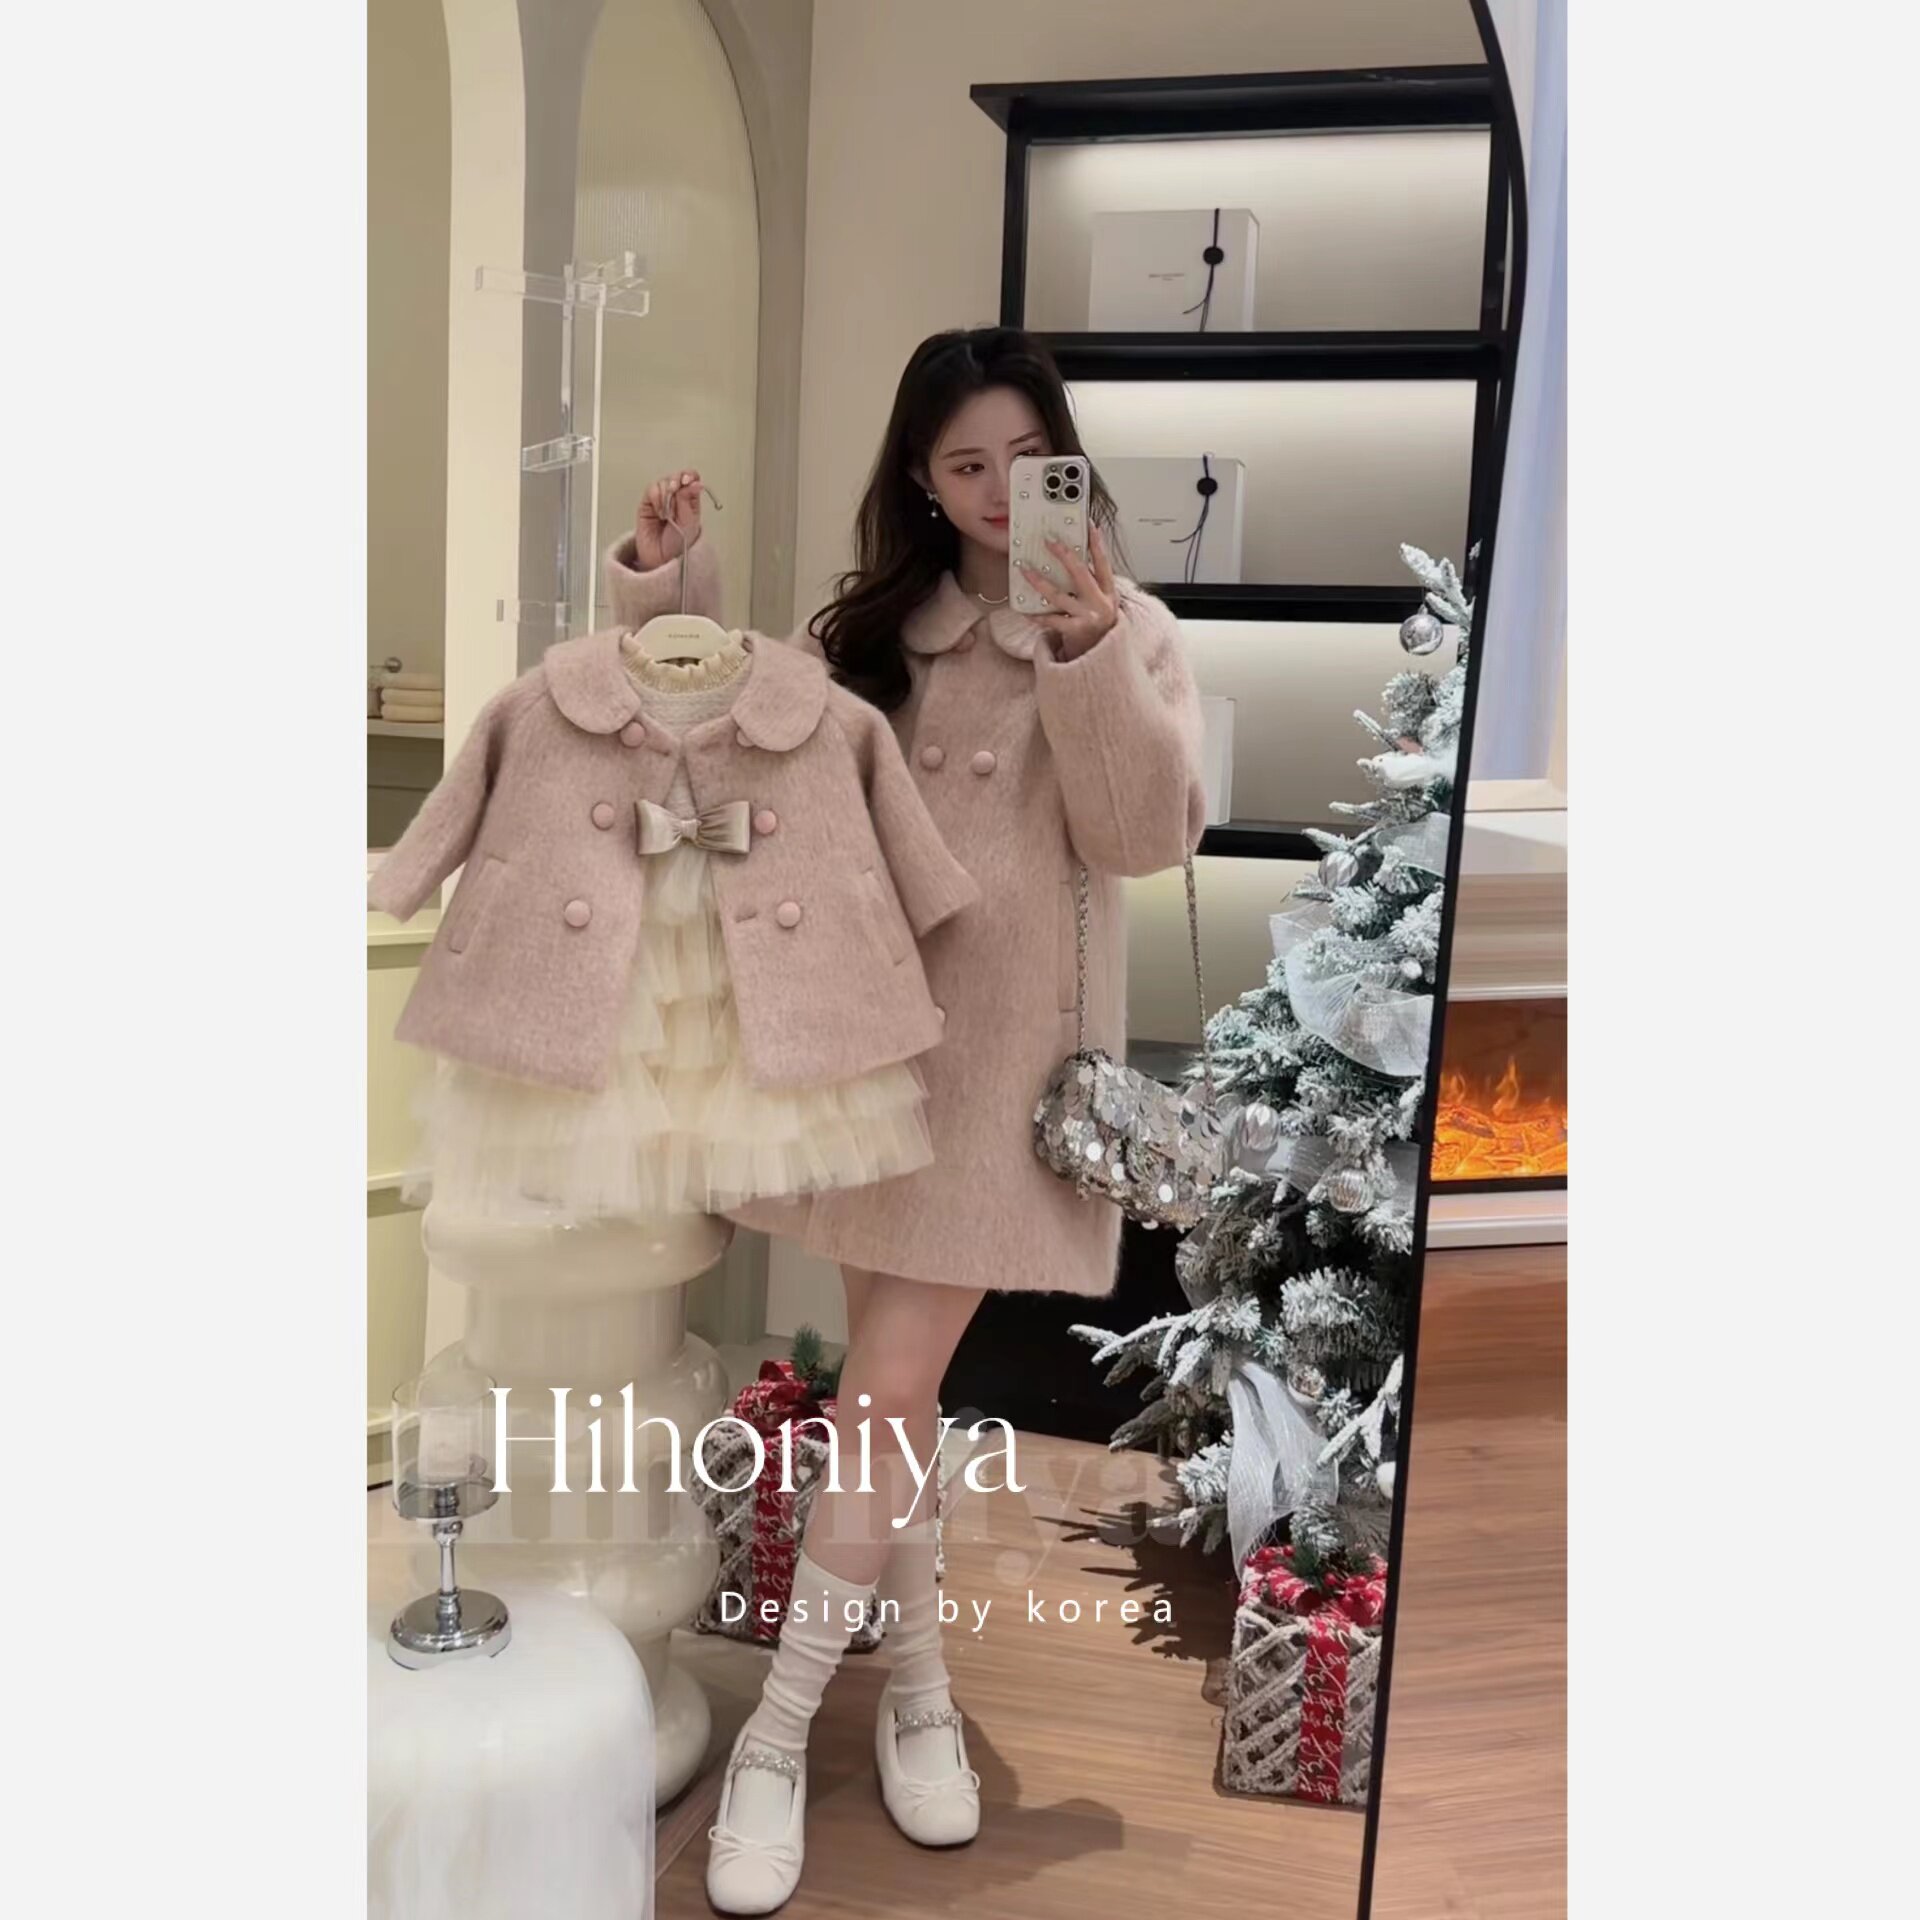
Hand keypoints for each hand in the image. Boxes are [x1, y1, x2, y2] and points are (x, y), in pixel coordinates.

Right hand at [634, 470, 705, 569]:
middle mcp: (676, 499)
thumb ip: (688, 501)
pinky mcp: (647, 504)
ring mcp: (661, 500)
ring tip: (667, 513)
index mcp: (690, 501)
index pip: (691, 479)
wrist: (661, 559)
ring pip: (663, 482)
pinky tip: (659, 512)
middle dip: (676, 481)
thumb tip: (695, 483)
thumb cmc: (679, 546)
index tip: (688, 481)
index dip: (689, 476)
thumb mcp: (689, 522)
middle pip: (676, 477)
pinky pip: (651, 490)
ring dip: (666, 494)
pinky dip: (656, 498)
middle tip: (675, 491)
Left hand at [1018, 522, 1118, 660]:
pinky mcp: (1076, 632)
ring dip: (1040, 582)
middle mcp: (1101, 603)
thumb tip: (1072, 559)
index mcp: (1109, 592)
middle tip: (1049, 541)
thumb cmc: (1099, 627)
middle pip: (1081, 573)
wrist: (1103, 658)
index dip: (1097, 543)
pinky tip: (1025, 610)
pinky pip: (1051, 620)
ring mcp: (1088, 617)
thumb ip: (1093, 584)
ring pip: (1060, 596)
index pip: (1104, 563)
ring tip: (1025, 570)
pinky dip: (1037, 615)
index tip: (1089, 525)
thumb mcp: (1103, 602)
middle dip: (1064, 555)